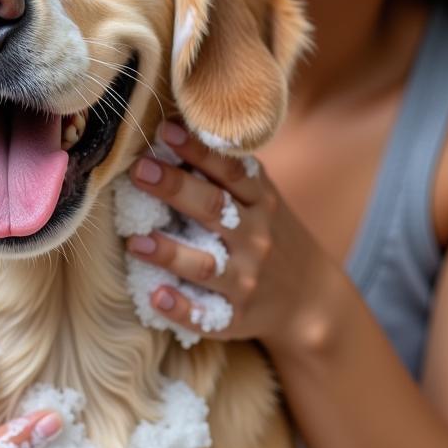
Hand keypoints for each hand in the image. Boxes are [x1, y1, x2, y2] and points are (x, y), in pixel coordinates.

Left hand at [124, 121, 333, 351]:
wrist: (311, 300)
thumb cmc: (269, 236)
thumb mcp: (260, 201)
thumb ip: (226, 173)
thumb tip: (170, 131)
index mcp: (260, 203)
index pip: (229, 171)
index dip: (198, 150)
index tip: (166, 130)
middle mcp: (255, 239)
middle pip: (214, 210)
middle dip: (176, 188)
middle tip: (139, 169)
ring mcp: (246, 279)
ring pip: (206, 265)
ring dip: (170, 253)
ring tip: (136, 241)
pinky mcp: (235, 316)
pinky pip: (204, 314)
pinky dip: (180, 306)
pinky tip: (156, 295)